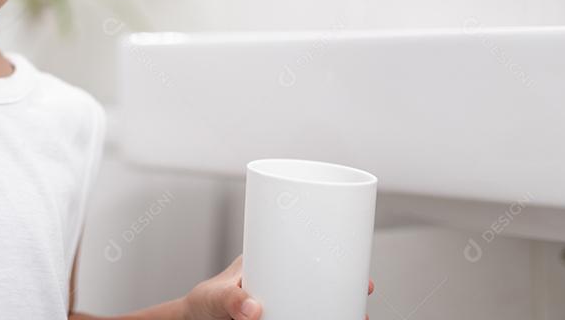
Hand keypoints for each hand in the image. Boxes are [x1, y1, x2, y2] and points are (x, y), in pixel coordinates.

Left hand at [181, 254, 374, 319]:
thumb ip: (229, 300)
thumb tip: (253, 308)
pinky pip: (303, 317)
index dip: (335, 258)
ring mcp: (279, 304)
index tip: (358, 271)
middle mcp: (277, 281)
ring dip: (337, 310)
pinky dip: (319, 319)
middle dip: (345, 289)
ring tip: (357, 317)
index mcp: (265, 261)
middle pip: (320, 280)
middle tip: (364, 294)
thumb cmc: (200, 304)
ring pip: (316, 304)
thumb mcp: (214, 296)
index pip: (304, 252)